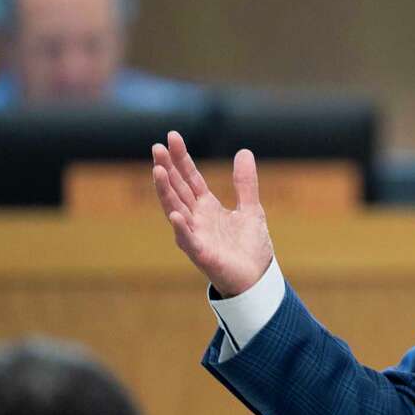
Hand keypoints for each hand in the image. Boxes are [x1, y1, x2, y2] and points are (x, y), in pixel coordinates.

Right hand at [151, 131, 273, 296]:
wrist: (257, 278)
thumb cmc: (250, 247)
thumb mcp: (251, 208)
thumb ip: (245, 182)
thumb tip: (244, 151)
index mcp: (207, 206)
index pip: (189, 177)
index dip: (181, 158)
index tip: (171, 136)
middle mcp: (196, 218)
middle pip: (178, 189)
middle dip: (167, 168)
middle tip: (157, 146)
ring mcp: (196, 235)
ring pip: (176, 209)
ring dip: (166, 192)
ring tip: (158, 171)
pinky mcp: (202, 254)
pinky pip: (188, 240)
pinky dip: (182, 228)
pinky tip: (175, 215)